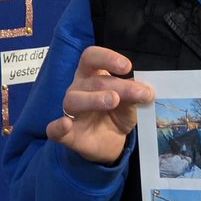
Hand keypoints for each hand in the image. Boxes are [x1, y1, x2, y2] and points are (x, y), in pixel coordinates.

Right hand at [45, 45, 153, 164]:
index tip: (127, 67)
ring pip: (74, 100)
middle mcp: (78, 89)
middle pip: (91, 81)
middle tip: (138, 93)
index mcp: (92, 75)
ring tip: (113, 101)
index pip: (91, 57)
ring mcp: (71, 112)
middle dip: (116, 85)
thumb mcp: (130, 103)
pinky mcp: (67, 135)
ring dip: (93, 99)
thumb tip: (146, 90)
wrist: (113, 143)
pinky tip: (65, 125)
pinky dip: (57, 127)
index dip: (106, 57)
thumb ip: (135, 95)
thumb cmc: (118, 114)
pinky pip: (55, 130)